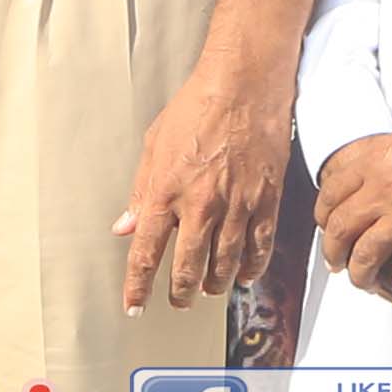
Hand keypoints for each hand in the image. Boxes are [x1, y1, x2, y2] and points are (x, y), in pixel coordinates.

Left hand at [116, 64, 293, 312]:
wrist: (244, 86)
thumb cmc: (196, 108)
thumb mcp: (153, 145)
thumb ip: (140, 191)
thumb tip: (126, 225)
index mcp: (165, 192)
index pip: (146, 252)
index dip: (137, 285)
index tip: (134, 306)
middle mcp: (200, 205)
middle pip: (188, 267)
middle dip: (179, 292)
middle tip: (177, 301)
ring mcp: (236, 205)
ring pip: (225, 263)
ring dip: (214, 283)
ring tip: (209, 290)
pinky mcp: (266, 200)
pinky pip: (259, 246)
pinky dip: (251, 266)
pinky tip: (245, 275)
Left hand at [312, 103, 391, 328]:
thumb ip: (391, 149)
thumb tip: (391, 154)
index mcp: (371, 160)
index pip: (331, 194)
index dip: (324, 215)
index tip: (326, 226)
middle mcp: (380, 188)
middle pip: (340, 229)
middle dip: (334, 252)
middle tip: (336, 264)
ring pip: (367, 255)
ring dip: (362, 276)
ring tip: (365, 285)